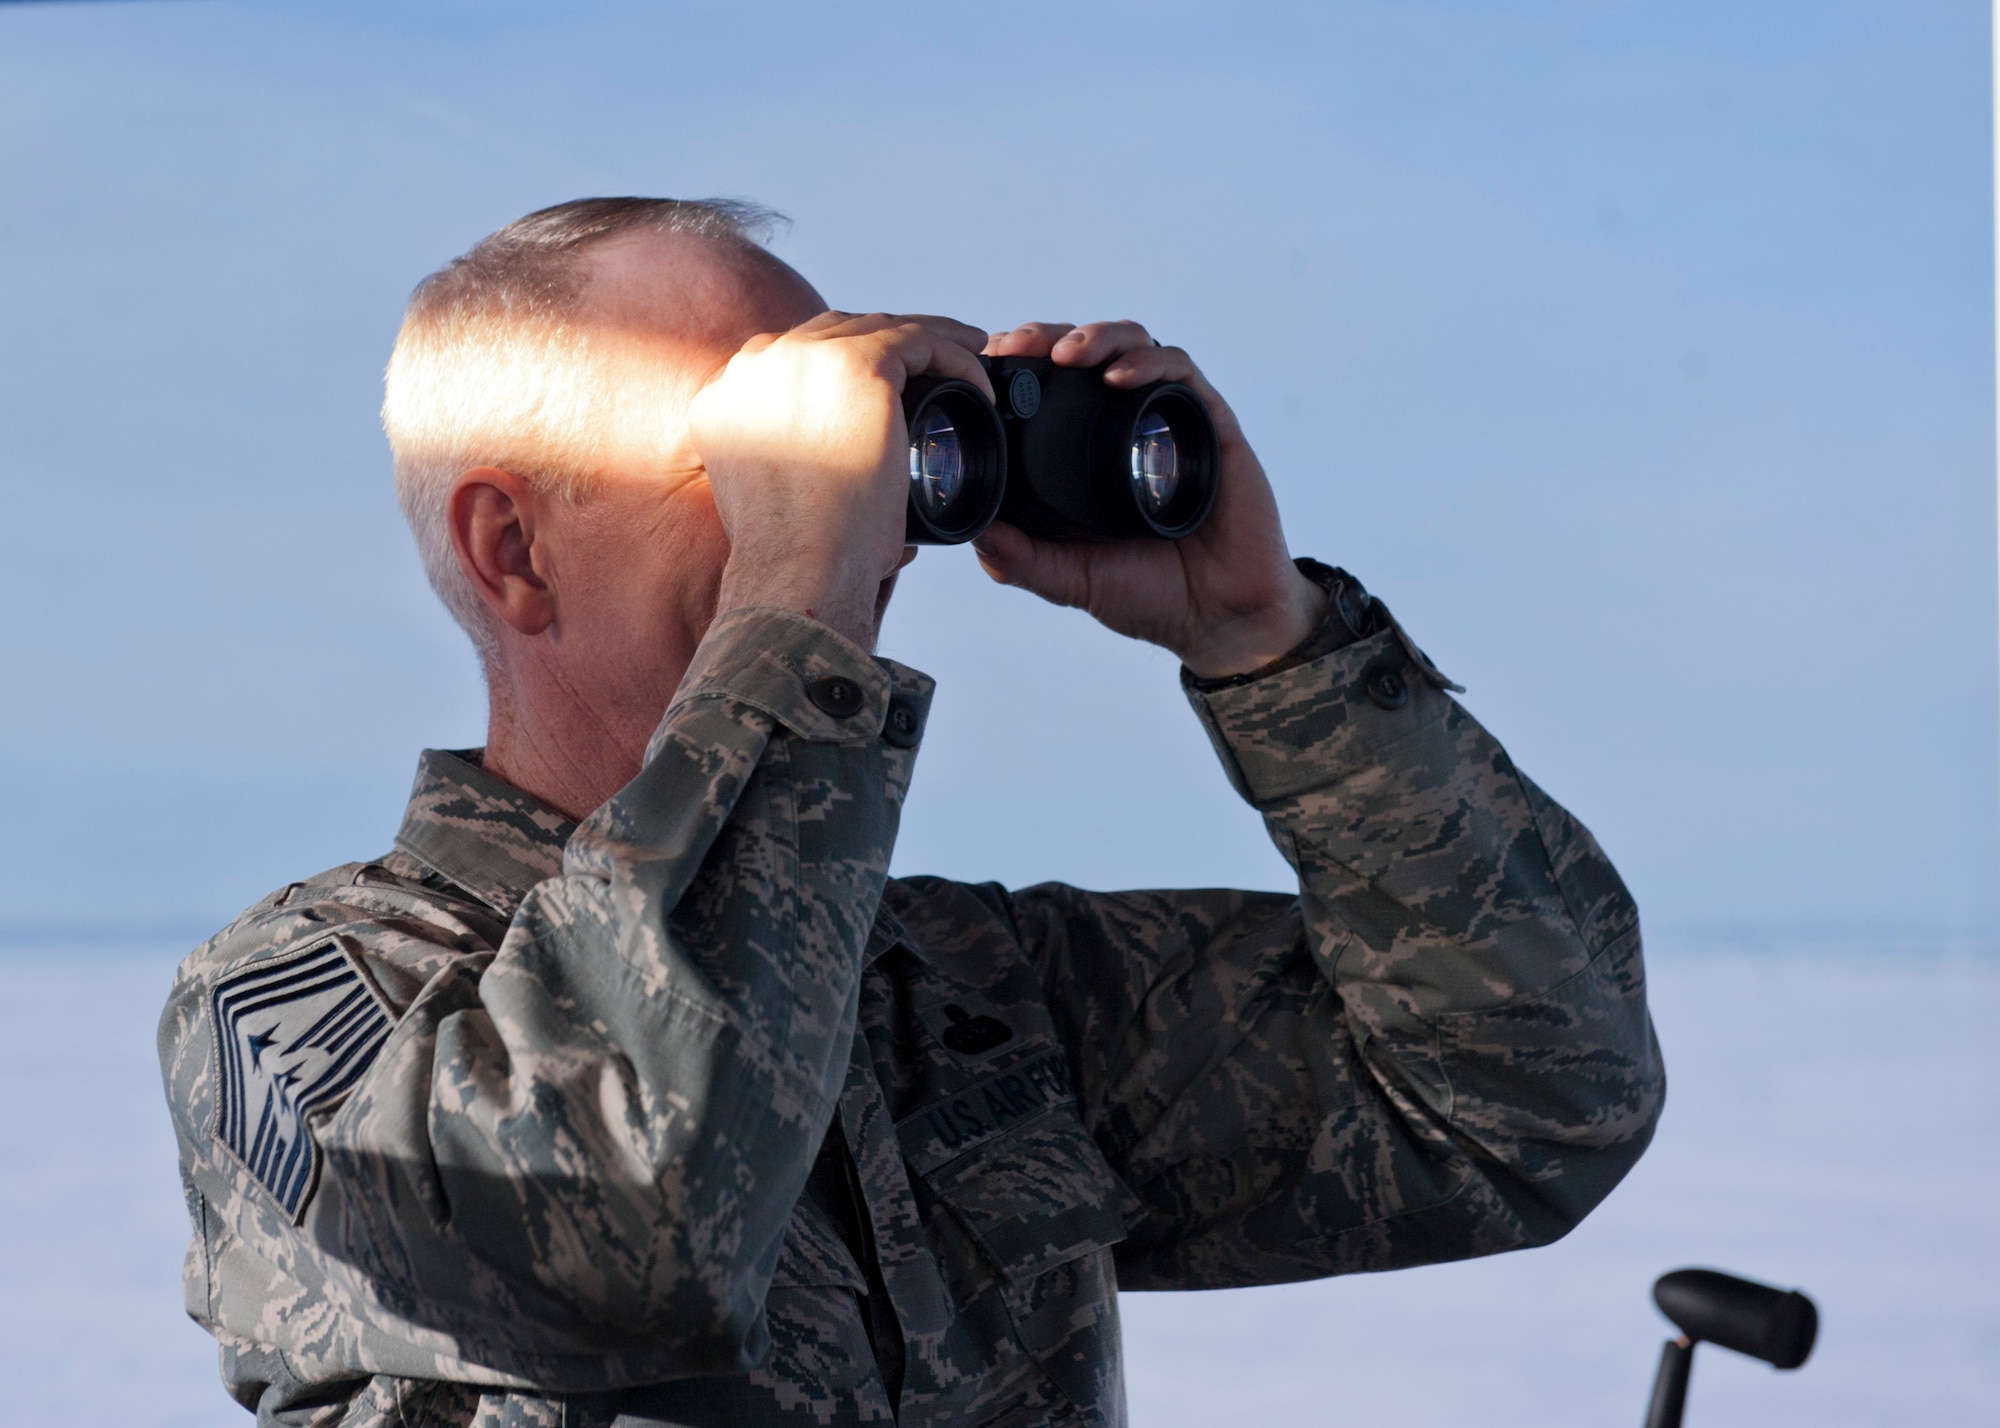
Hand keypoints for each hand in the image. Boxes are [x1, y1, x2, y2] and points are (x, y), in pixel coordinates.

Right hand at [690, 310, 991, 647]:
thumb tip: (849, 467)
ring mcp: (805, 358)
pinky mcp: (858, 365)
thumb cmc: (798, 560)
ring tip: (967, 354)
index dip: (844, 363)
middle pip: (836, 332)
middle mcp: (757, 365)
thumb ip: (791, 462)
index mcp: (726, 396)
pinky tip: (978, 378)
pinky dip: (955, 357)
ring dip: (928, 339)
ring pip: (880, 328)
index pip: (795, 360)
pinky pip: (920, 341)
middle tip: (931, 360)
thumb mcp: (776, 500)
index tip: (882, 384)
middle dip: (887, 342)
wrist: (797, 571)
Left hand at [973, 322, 1326, 678]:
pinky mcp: (1211, 426)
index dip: (1020, 361)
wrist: (1220, 618)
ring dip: (1098, 336)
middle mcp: (1127, 426)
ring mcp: (1170, 421)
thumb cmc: (1150, 595)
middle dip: (1049, 335)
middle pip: (1088, 351)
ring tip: (1067, 352)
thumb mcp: (1071, 580)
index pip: (1051, 384)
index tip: (989, 359)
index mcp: (1087, 452)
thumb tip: (973, 533)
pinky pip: (1182, 375)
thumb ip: (1022, 561)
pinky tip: (1120, 377)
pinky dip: (1150, 364)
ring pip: (1135, 346)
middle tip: (1018, 345)